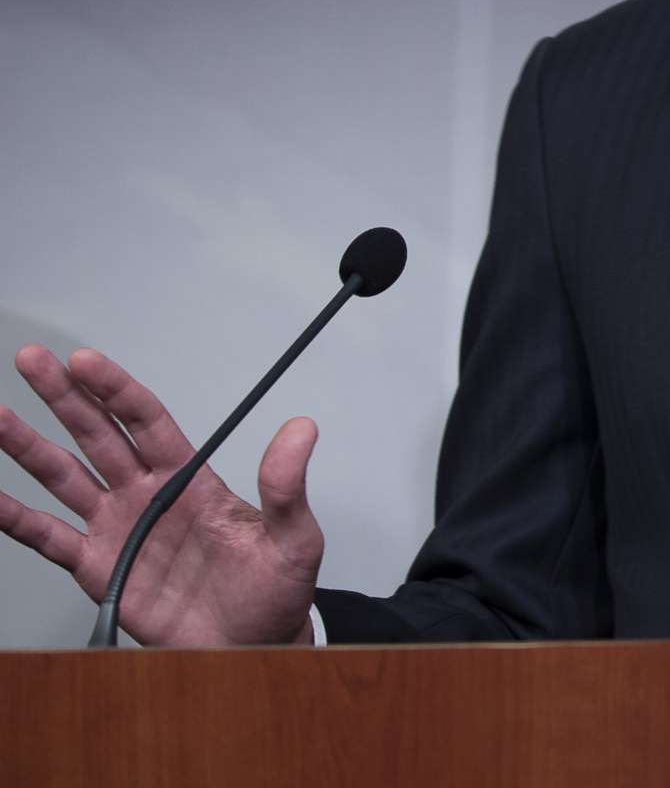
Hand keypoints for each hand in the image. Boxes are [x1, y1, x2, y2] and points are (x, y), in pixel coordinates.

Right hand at [0, 346, 321, 645]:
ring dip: (27, 447)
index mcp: (189, 478)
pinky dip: (14, 517)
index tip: (84, 361)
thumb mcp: (294, 539)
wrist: (251, 648)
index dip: (115, 390)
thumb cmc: (274, 592)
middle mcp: (146, 494)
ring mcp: (117, 528)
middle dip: (63, 397)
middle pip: (97, 434)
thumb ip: (288, 487)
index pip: (146, 421)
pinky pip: (46, 537)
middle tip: (32, 359)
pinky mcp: (96, 568)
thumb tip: (303, 429)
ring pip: (63, 476)